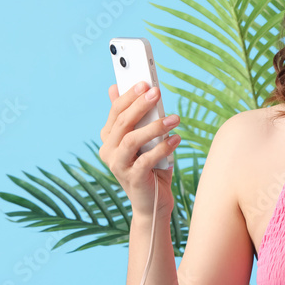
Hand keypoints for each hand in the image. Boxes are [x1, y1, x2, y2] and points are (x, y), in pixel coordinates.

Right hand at [98, 81, 180, 219]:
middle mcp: (109, 151)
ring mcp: (118, 166)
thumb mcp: (143, 140)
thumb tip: (115, 88)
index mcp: (109, 138)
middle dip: (140, 105)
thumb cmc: (150, 167)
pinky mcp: (132, 178)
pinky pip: (146, 160)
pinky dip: (162, 148)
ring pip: (131, 140)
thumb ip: (132, 117)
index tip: (145, 83)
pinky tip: (176, 140)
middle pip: (122, 123)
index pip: (115, 112)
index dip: (129, 96)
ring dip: (154, 127)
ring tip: (175, 118)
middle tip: (157, 92)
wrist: (153, 202)